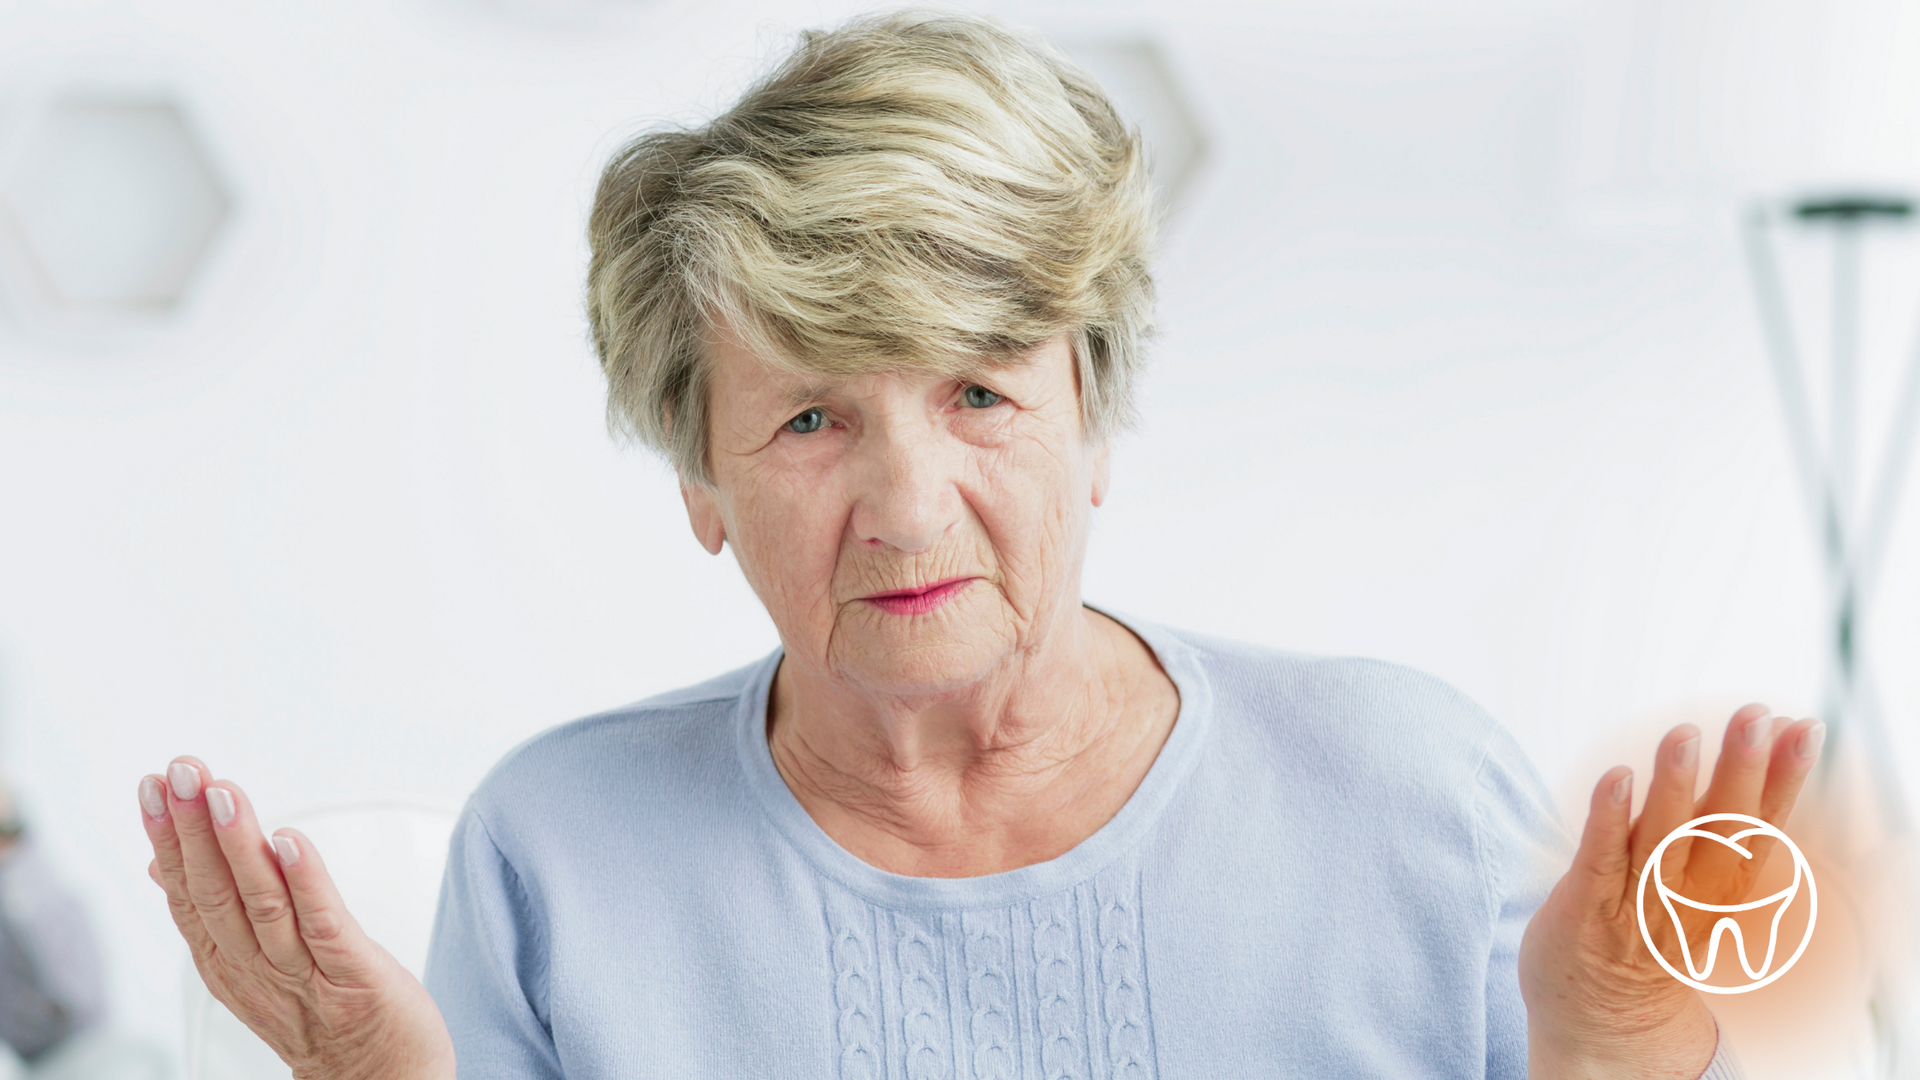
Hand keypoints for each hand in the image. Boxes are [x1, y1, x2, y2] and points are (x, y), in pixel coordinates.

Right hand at [138, 758, 454, 1079]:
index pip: (187, 893)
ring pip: (262, 904)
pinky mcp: (352, 976)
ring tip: (224, 793)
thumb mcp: (253, 964)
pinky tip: (291, 841)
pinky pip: (325, 924)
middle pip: (215, 893)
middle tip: (182, 770)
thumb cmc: (324, 1012)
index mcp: (229, 961)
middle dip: (194, 828)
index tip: (155, 784)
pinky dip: (307, 881)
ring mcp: (303, 974)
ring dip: (240, 845)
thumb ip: (212, 915)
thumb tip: (158, 867)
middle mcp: (256, 968)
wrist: (382, 1077)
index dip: (168, 839)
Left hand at [1519, 704, 1823, 1078]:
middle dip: (1740, 769)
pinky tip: (1617, 778)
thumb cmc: (1649, 922)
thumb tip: (1760, 738)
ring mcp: (1638, 902)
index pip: (1762, 823)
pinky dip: (1608, 818)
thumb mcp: (1700, 874)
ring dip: (1673, 786)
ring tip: (1685, 735)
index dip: (1785, 777)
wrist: (1602, 1015)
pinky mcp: (1587, 906)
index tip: (1804, 727)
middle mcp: (1690, 894)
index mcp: (1725, 885)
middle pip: (1721, 827)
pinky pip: (1600, 859)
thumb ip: (1719, 810)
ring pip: (1663, 840)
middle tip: (1754, 715)